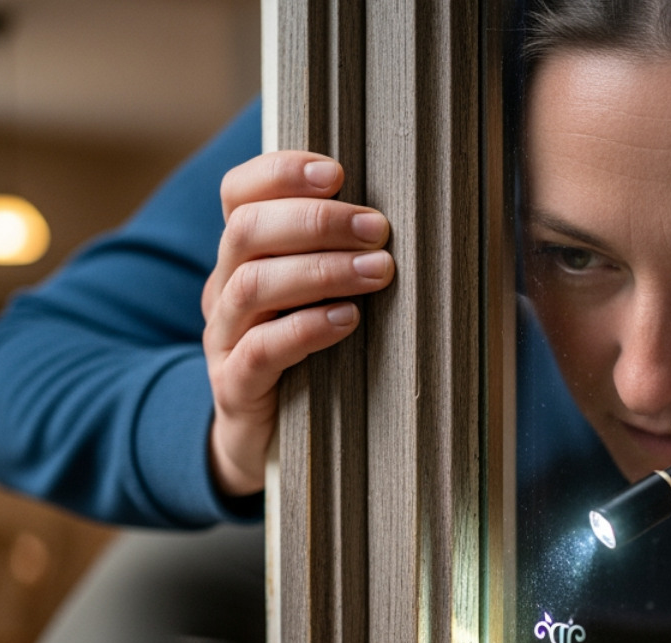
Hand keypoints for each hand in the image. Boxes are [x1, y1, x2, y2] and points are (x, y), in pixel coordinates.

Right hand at [201, 151, 393, 495]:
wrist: (266, 441)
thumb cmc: (314, 356)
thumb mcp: (324, 298)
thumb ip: (355, 258)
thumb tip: (445, 233)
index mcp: (243, 255)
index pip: (239, 193)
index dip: (280, 172)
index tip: (337, 173)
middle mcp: (224, 289)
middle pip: (246, 230)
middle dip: (317, 221)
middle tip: (378, 230)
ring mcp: (224, 339)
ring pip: (252, 285)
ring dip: (320, 270)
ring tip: (377, 273)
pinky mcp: (235, 387)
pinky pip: (259, 350)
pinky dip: (306, 329)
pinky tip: (348, 319)